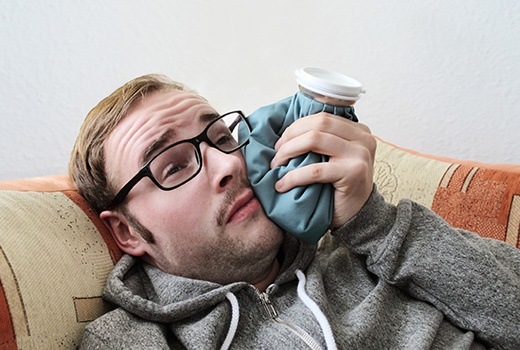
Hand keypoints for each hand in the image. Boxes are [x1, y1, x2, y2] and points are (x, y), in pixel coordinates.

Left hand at [270, 112, 375, 227]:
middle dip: (291, 136)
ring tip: (276, 165)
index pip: (322, 118)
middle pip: (318, 124)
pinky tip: (282, 185)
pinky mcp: (353, 173)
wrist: (358, 216)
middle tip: (276, 153)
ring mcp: (360, 154)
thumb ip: (322, 141)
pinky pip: (315, 170)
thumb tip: (286, 132)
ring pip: (314, 140)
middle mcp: (363, 139)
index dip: (296, 127)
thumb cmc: (340, 187)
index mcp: (358, 131)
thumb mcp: (335, 157)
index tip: (281, 142)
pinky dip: (293, 176)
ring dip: (288, 151)